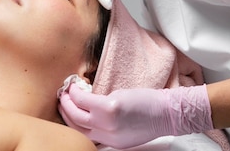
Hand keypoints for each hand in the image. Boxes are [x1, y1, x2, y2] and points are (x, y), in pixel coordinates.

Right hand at [58, 84, 212, 148]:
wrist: (168, 113)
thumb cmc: (150, 116)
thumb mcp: (127, 129)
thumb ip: (109, 126)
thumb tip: (93, 113)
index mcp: (111, 143)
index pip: (83, 136)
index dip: (71, 122)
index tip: (66, 110)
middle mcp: (107, 135)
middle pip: (76, 126)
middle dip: (65, 112)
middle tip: (60, 99)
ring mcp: (108, 122)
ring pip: (77, 115)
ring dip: (67, 102)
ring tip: (64, 92)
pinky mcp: (111, 107)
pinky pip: (85, 100)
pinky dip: (77, 93)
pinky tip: (75, 86)